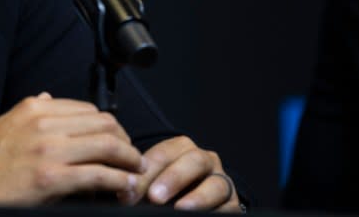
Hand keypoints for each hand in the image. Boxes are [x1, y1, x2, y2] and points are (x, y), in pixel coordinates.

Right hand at [0, 92, 143, 204]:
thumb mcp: (5, 123)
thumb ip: (31, 110)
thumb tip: (50, 97)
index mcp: (34, 108)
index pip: (87, 109)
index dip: (109, 125)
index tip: (117, 139)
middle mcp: (44, 124)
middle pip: (103, 124)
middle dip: (125, 141)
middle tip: (132, 157)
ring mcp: (49, 150)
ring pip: (107, 146)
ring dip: (129, 160)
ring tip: (134, 173)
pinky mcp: (51, 178)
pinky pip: (98, 175)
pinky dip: (119, 181)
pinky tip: (123, 188)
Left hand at [120, 135, 240, 211]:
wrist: (191, 206)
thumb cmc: (165, 192)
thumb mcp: (151, 184)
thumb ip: (140, 184)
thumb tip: (125, 193)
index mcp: (181, 149)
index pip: (164, 153)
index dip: (145, 173)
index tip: (128, 193)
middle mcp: (204, 161)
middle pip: (194, 160)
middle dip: (173, 178)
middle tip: (154, 197)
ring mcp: (221, 181)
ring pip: (216, 183)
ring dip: (198, 197)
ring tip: (181, 208)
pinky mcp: (232, 204)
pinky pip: (228, 206)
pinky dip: (214, 212)